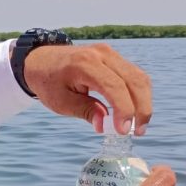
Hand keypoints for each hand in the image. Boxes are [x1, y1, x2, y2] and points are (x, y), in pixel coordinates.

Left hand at [23, 42, 151, 135]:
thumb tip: (105, 126)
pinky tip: (133, 112)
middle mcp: (102, 54)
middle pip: (134, 80)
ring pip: (139, 77)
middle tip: (137, 132)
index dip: (124, 110)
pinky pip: (134, 76)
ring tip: (138, 126)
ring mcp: (110, 54)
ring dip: (143, 103)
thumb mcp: (61, 102)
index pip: (114, 86)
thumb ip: (85, 111)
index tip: (122, 131)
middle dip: (141, 108)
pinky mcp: (114, 58)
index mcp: (85, 64)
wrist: (42, 61)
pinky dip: (138, 95)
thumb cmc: (49, 83)